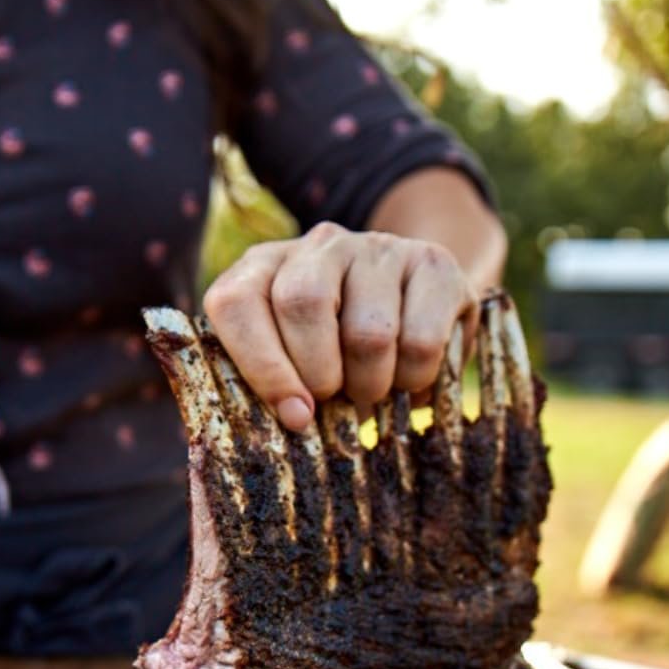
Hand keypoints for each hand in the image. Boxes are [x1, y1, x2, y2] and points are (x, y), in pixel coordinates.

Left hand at [202, 222, 479, 430]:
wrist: (415, 310)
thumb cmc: (333, 357)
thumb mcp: (291, 366)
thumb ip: (271, 388)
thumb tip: (289, 422)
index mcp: (262, 268)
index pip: (236, 301)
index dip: (261, 365)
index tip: (294, 415)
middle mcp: (317, 246)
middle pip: (303, 302)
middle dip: (320, 374)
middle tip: (335, 401)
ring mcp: (376, 247)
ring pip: (368, 331)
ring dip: (371, 384)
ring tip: (372, 392)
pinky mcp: (432, 262)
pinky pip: (422, 340)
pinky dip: (416, 378)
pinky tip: (410, 379)